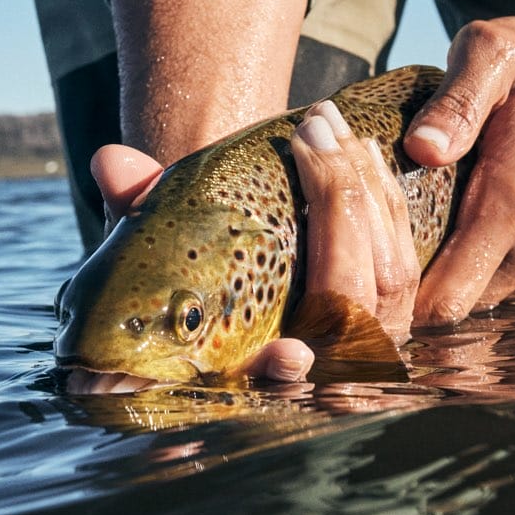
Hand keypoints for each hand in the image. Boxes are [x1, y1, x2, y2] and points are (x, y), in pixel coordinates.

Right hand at [80, 97, 417, 385]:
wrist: (246, 305)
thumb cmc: (192, 291)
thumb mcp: (158, 258)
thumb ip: (135, 213)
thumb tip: (108, 160)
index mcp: (259, 378)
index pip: (280, 387)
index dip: (285, 374)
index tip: (291, 356)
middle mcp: (324, 371)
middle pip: (352, 301)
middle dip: (336, 206)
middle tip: (310, 131)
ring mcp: (368, 347)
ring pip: (389, 277)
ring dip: (363, 192)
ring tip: (333, 127)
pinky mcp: (396, 314)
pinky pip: (406, 260)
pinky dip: (388, 204)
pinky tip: (368, 155)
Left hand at [402, 14, 514, 323]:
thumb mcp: (491, 55)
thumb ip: (456, 103)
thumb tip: (420, 148)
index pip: (442, 299)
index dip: (392, 300)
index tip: (356, 277)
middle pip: (453, 311)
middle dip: (409, 294)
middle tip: (372, 255)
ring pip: (479, 306)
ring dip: (444, 284)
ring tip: (409, 243)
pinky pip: (507, 293)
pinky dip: (475, 277)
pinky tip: (450, 241)